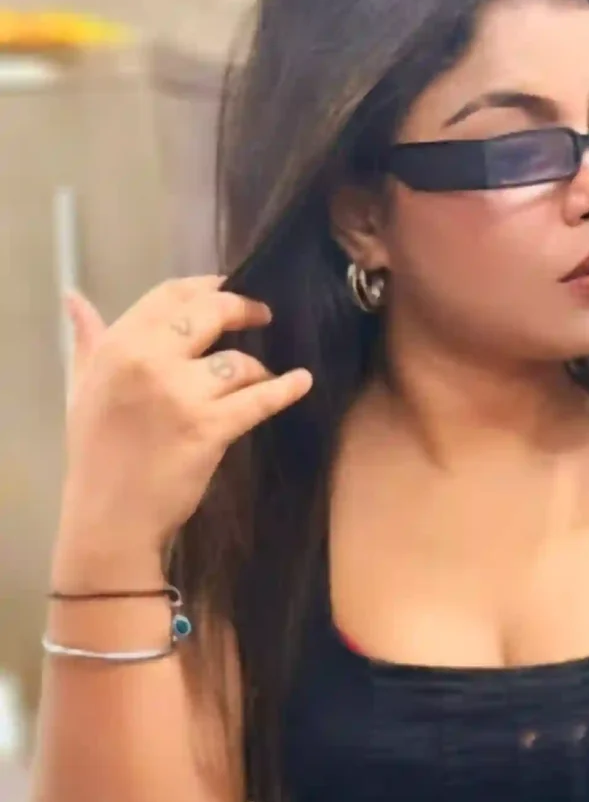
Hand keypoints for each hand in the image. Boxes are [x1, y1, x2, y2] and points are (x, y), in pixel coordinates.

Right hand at [58, 275, 313, 556]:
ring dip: (257, 367)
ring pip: (239, 362)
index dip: (205, 285)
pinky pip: (259, 399)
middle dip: (243, 309)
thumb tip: (75, 299)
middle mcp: (150, 360)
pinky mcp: (211, 428)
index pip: (170, 295)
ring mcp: (183, 394)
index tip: (227, 285)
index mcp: (118, 345)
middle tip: (262, 315)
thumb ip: (87, 340)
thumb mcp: (80, 387)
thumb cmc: (95, 453)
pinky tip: (301, 382)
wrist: (109, 516)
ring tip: (263, 375)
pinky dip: (285, 389)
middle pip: (211, 313)